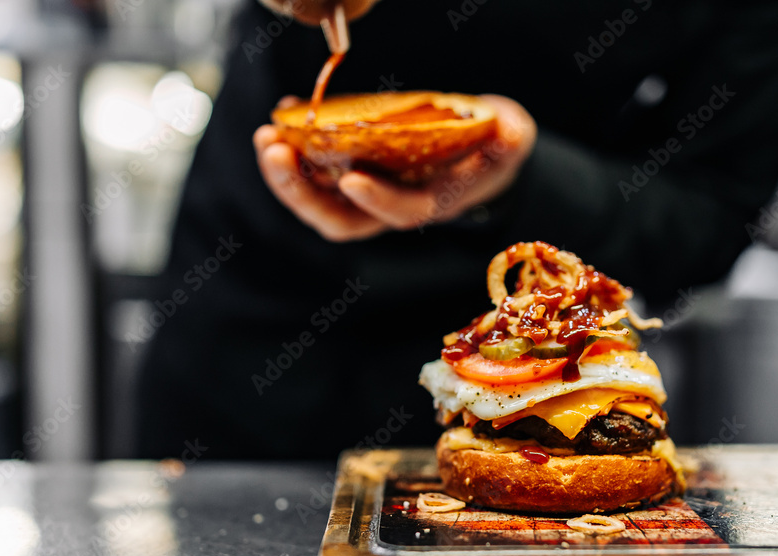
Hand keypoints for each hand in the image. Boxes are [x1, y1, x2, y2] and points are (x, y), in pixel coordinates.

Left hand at [253, 94, 536, 241]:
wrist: (476, 147)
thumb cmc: (493, 143)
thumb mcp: (510, 138)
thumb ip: (508, 139)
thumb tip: (507, 135)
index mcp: (433, 202)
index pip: (402, 213)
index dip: (377, 201)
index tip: (350, 177)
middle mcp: (392, 207)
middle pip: (341, 221)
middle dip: (303, 194)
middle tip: (277, 151)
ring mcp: (367, 195)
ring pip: (317, 203)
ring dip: (286, 176)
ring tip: (267, 138)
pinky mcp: (351, 173)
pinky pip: (313, 173)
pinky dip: (294, 148)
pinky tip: (283, 112)